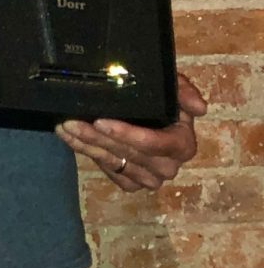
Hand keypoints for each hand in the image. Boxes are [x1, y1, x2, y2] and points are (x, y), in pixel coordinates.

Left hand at [55, 72, 206, 191]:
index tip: (100, 121)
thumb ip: (184, 91)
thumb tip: (200, 108)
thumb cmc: (162, 97)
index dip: (127, 134)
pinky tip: (70, 139)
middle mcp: (168, 166)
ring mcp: (150, 177)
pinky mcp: (132, 181)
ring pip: (116, 164)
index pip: (154, 144)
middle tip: (72, 121)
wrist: (149, 108)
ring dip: (88, 146)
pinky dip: (88, 155)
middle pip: (130, 155)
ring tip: (65, 127)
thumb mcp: (173, 86)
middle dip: (98, 139)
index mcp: (182, 144)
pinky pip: (110, 173)